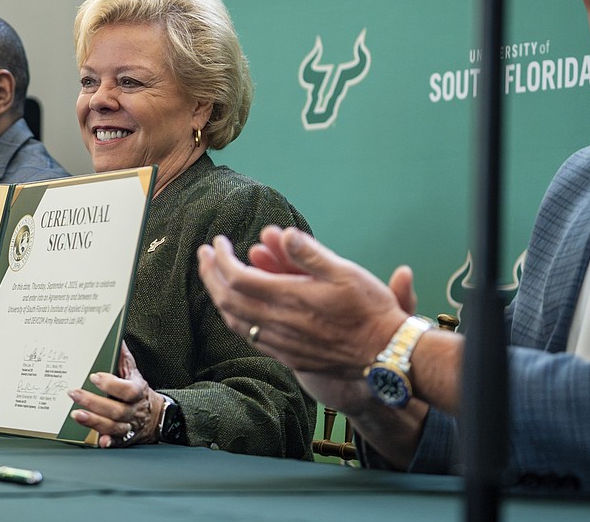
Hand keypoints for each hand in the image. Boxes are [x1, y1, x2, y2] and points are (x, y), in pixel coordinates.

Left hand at [68, 342, 162, 447]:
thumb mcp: (133, 372)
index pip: (127, 390)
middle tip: (74, 393)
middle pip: (116, 409)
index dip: (111, 385)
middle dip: (93, 402)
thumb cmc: (137, 390)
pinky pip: (116, 441)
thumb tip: (117, 338)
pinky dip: (107, 441)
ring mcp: (129, 425)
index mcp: (137, 391)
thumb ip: (123, 357)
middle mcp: (133, 410)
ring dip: (94, 421)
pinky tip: (99, 440)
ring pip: (113, 426)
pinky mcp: (123, 438)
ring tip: (76, 414)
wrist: (154, 415)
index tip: (94, 377)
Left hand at [197, 226, 412, 409]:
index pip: (236, 277)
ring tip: (212, 276)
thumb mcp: (345, 272)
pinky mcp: (286, 355)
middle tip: (204, 254)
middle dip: (210, 274)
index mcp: (288, 298)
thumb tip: (281, 233)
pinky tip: (235, 306)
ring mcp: (279, 342)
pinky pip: (247, 335)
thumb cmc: (370, 310)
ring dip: (217, 295)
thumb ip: (309, 254)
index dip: (220, 258)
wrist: (385, 354)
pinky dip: (233, 316)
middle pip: (226, 299)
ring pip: (233, 320)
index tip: (218, 242)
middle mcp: (277, 322)